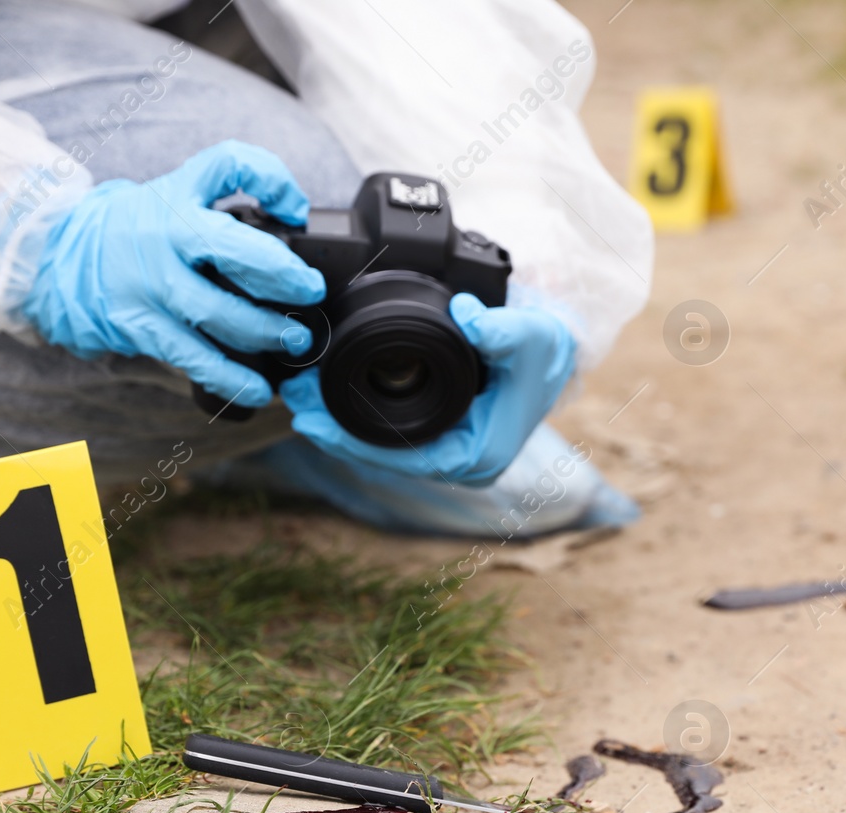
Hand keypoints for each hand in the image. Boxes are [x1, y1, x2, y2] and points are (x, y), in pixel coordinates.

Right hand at [22, 140, 325, 406]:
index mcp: (178, 195)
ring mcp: (152, 285)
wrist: (65, 260)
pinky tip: (257, 388)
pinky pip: (193, 356)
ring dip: (263, 330)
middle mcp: (164, 236)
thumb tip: (293, 212)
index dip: (270, 181)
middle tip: (311, 288)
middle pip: (229, 247)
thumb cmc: (139, 227)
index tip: (296, 211)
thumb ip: (230, 193)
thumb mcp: (176, 192)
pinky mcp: (143, 327)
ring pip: (215, 310)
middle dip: (279, 271)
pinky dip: (229, 376)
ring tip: (295, 339)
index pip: (227, 165)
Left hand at [281, 293, 575, 485]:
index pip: (402, 459)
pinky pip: (386, 431)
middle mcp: (458, 462)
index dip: (352, 443)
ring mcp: (445, 449)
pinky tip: (325, 395)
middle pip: (382, 456)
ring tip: (297, 398)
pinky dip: (354, 415)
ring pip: (380, 445)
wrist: (554, 351)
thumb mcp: (530, 337)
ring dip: (337, 424)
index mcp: (476, 456)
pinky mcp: (435, 432)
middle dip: (333, 432)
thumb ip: (502, 330)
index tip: (312, 422)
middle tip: (292, 402)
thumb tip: (467, 317)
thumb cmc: (544, 350)